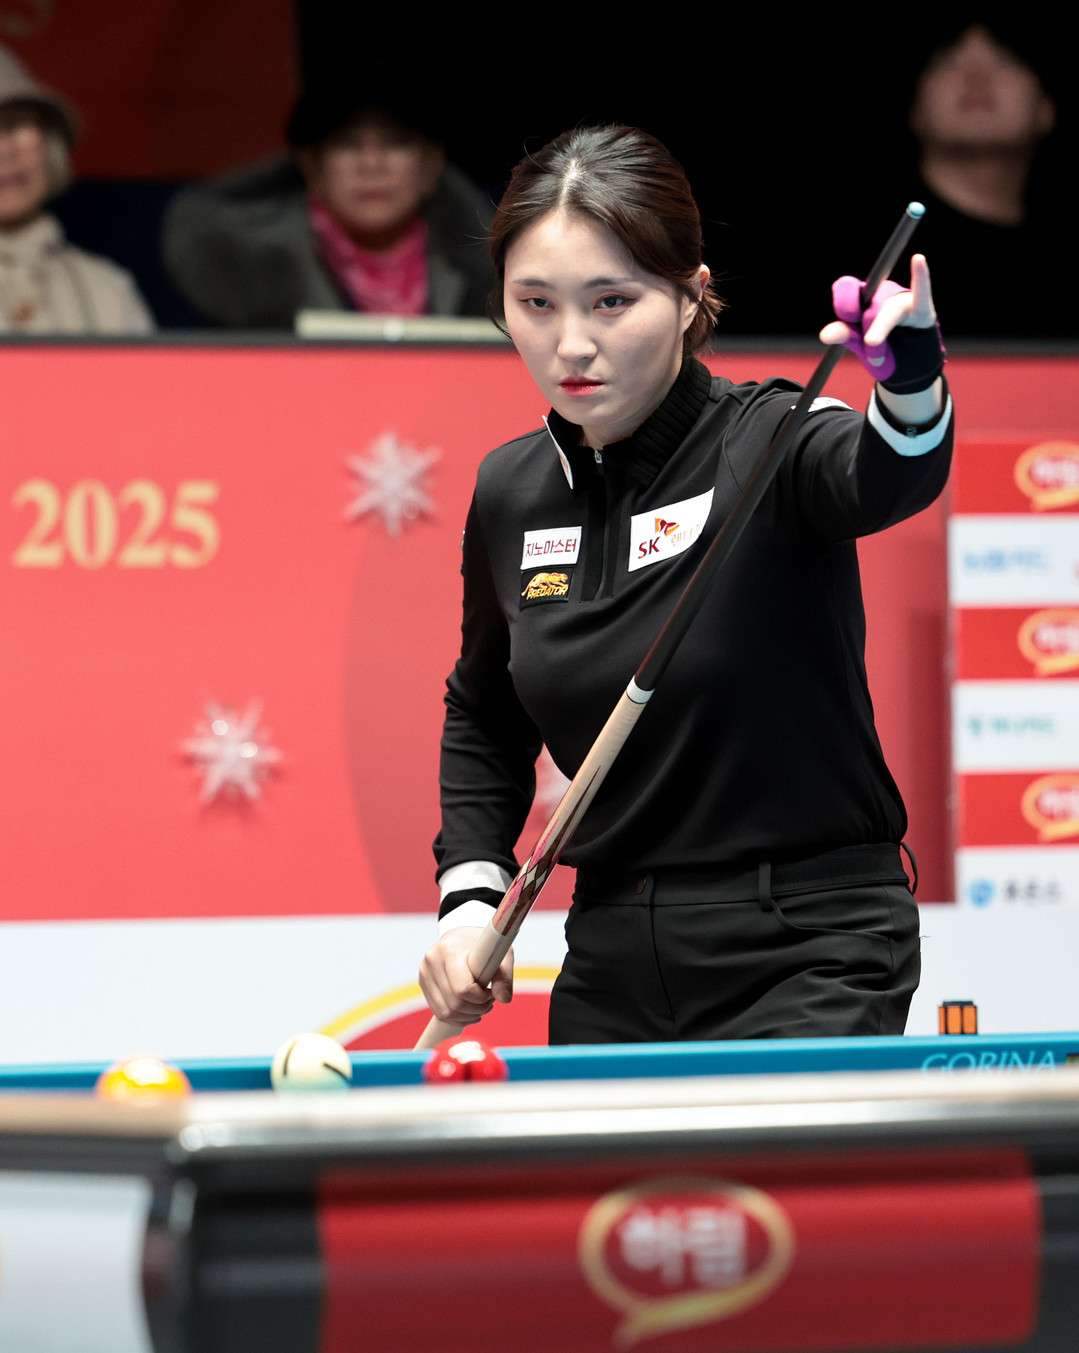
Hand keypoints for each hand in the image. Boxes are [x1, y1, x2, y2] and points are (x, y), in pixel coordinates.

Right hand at [419, 926, 513, 1027]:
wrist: (464, 936)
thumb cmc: (485, 945)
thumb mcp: (501, 955)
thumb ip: (504, 977)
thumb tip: (504, 999)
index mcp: (450, 949)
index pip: (462, 989)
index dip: (480, 998)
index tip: (491, 993)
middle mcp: (432, 960)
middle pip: (454, 1003)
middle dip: (476, 1009)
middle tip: (490, 1001)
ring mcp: (425, 972)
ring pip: (445, 1012)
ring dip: (467, 1016)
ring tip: (481, 1007)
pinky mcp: (424, 983)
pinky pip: (439, 1011)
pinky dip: (457, 1017)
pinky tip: (470, 1011)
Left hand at [820, 255, 938, 380]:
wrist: (910, 371)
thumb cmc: (884, 354)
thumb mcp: (860, 346)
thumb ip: (846, 335)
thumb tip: (824, 335)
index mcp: (863, 299)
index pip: (848, 289)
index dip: (845, 304)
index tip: (849, 321)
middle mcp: (882, 294)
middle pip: (869, 303)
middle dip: (868, 330)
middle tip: (871, 351)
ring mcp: (903, 299)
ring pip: (889, 308)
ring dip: (882, 331)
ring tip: (878, 356)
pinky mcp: (923, 309)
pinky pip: (922, 291)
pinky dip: (921, 275)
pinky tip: (918, 259)